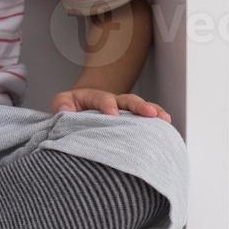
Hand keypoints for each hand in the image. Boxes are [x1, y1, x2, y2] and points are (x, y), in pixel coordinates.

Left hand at [51, 87, 170, 122]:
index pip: (101, 98)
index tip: (112, 115)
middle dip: (138, 106)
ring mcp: (124, 112)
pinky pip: (146, 121)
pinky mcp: (131, 122)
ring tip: (165, 119)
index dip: (107, 105)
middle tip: (149, 113)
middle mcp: (113, 102)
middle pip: (127, 100)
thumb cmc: (70, 109)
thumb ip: (62, 105)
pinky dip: (156, 125)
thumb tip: (65, 111)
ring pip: (140, 109)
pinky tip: (167, 131)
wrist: (79, 112)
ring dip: (153, 112)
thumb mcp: (62, 104)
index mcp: (93, 97)